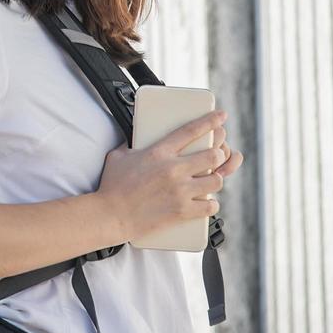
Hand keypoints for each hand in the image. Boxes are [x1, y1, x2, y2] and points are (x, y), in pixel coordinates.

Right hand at [94, 110, 243, 240]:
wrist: (110, 215)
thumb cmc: (112, 186)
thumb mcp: (119, 156)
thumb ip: (131, 144)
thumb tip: (136, 138)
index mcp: (159, 152)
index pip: (190, 130)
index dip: (210, 120)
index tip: (221, 116)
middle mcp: (173, 169)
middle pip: (212, 155)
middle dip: (219, 154)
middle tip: (215, 156)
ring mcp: (180, 191)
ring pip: (216, 180)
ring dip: (216, 179)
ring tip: (210, 180)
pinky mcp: (182, 211)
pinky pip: (210, 206)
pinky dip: (211, 204)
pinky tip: (207, 202)